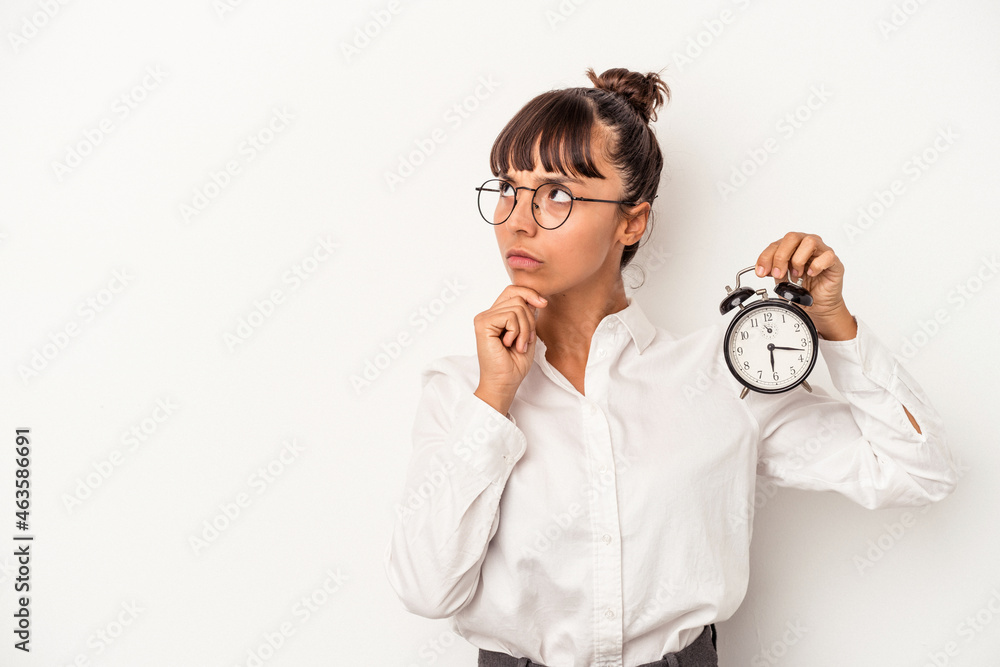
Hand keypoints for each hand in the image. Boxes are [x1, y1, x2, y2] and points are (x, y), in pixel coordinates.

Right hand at [472, 285, 547, 414]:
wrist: (504, 383)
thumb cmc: (514, 364)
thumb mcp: (527, 334)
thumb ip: (528, 315)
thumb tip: (535, 298)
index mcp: (496, 315)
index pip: (512, 291)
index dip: (529, 293)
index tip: (543, 304)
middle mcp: (487, 314)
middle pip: (518, 297)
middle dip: (530, 320)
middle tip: (526, 341)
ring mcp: (483, 318)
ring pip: (517, 307)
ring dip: (525, 329)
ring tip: (518, 345)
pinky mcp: (483, 324)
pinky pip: (510, 316)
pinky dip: (517, 332)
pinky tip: (509, 344)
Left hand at [754, 232, 856, 340]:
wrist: (818, 305)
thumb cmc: (802, 289)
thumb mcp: (781, 281)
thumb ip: (773, 272)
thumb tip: (764, 268)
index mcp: (792, 247)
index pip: (777, 244)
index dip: (766, 257)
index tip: (761, 272)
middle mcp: (806, 245)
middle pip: (792, 237)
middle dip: (780, 257)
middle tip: (778, 273)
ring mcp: (821, 251)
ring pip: (809, 241)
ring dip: (798, 260)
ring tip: (797, 274)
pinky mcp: (834, 261)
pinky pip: (827, 255)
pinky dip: (816, 265)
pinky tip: (811, 274)